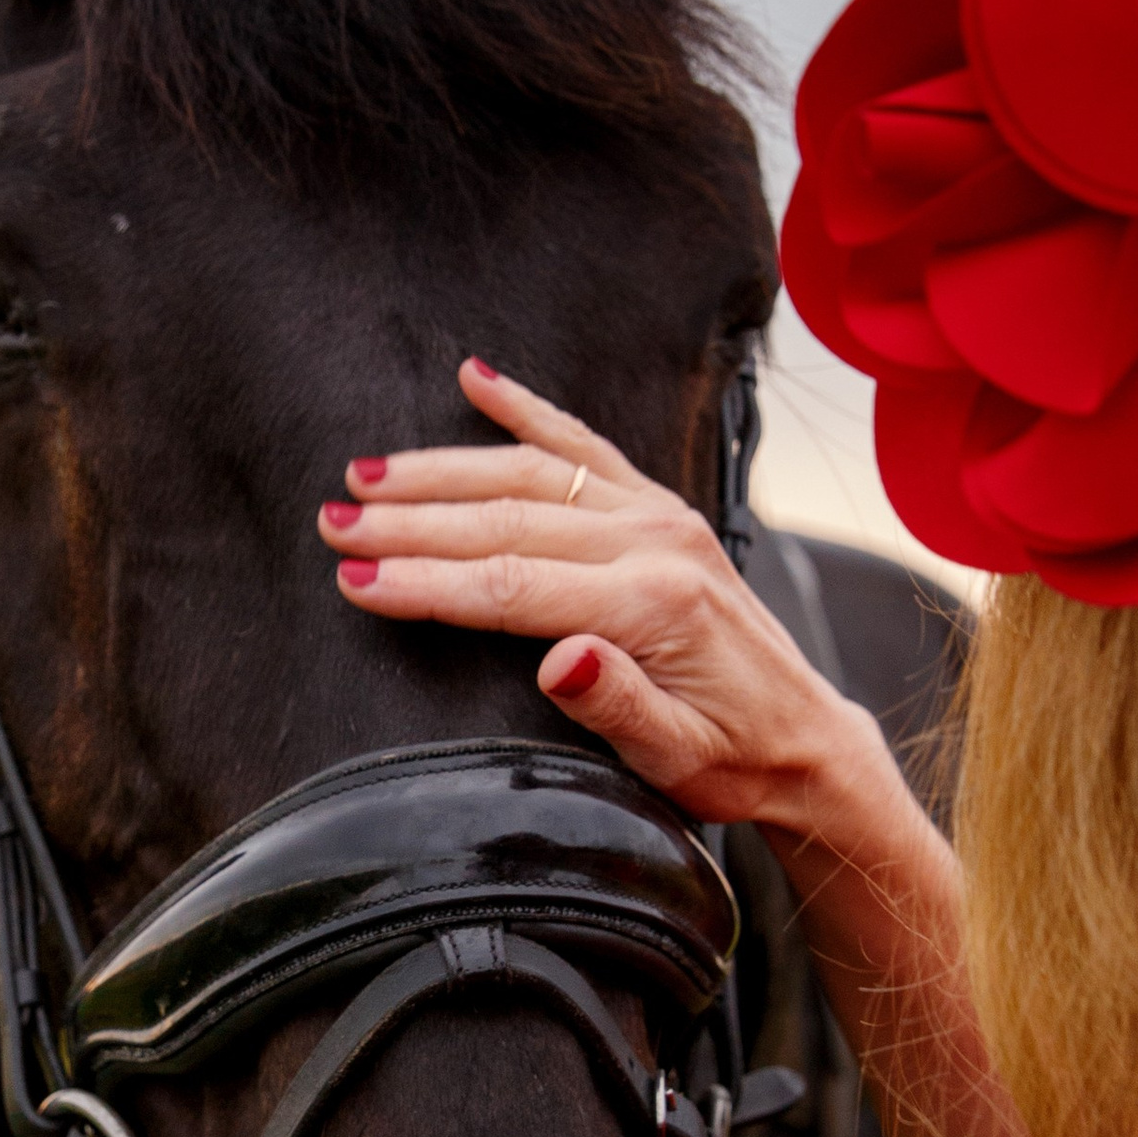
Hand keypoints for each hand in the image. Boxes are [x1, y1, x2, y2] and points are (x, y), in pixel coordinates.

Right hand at [317, 360, 892, 845]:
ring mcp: (659, 518)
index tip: (355, 583)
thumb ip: (620, 706)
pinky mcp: (661, 512)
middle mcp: (656, 543)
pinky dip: (528, 409)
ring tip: (364, 475)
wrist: (805, 739)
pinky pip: (586, 446)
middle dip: (411, 521)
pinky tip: (475, 378)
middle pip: (507, 518)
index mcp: (652, 605)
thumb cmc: (734, 758)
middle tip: (331, 523)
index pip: (512, 586)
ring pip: (533, 473)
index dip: (426, 584)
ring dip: (443, 469)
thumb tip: (561, 661)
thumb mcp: (678, 758)